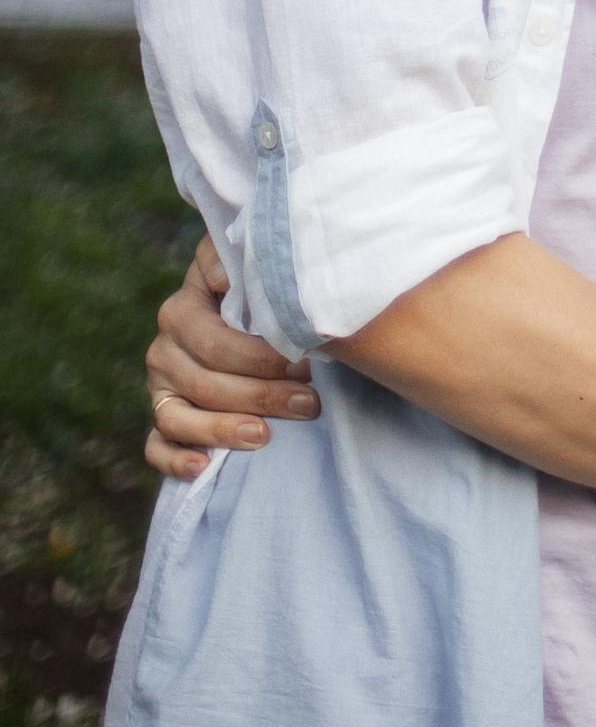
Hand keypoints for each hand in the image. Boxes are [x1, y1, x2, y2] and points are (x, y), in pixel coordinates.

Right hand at [144, 235, 321, 480]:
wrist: (243, 311)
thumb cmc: (257, 288)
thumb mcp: (249, 262)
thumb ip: (241, 260)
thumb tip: (227, 276)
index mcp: (182, 309)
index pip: (215, 342)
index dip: (261, 357)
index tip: (306, 363)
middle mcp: (164, 349)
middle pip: (205, 382)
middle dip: (261, 395)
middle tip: (308, 403)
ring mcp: (160, 388)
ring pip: (178, 418)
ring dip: (223, 429)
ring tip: (266, 436)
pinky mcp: (163, 419)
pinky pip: (156, 447)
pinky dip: (175, 459)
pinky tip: (203, 466)